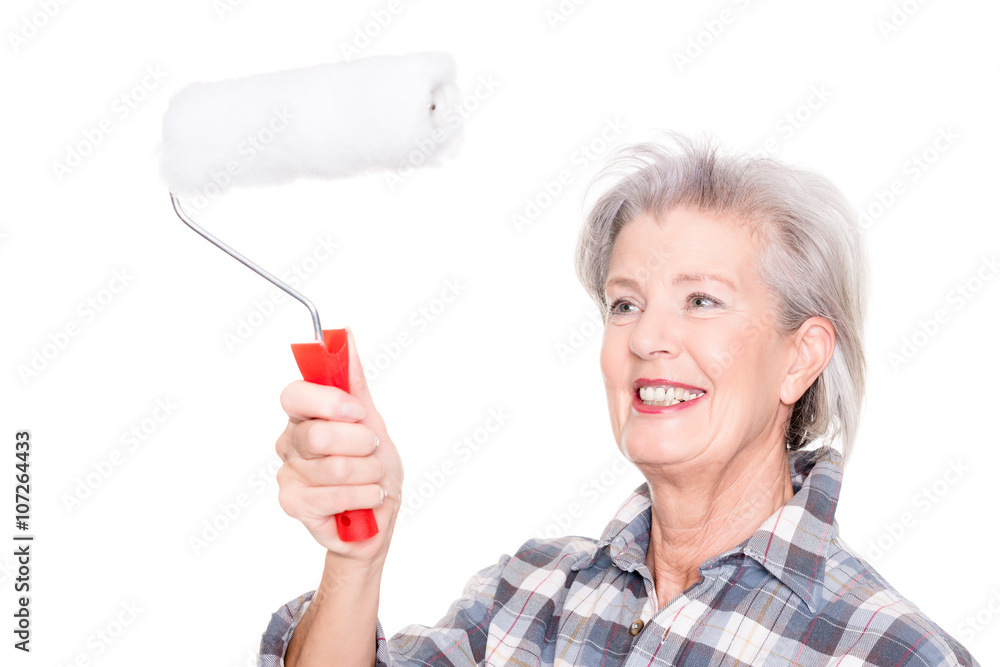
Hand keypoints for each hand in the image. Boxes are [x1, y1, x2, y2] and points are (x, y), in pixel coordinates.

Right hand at [275, 327, 402, 561]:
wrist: (379, 513)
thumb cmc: (372, 466)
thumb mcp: (371, 418)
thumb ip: (353, 380)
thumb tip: (345, 336)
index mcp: (304, 416)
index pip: (295, 395)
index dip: (328, 402)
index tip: (356, 411)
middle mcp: (290, 442)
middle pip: (319, 435)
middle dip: (362, 444)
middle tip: (372, 449)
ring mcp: (288, 474)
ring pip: (336, 467)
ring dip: (370, 473)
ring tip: (372, 478)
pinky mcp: (294, 504)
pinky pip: (335, 495)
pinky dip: (364, 496)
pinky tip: (366, 498)